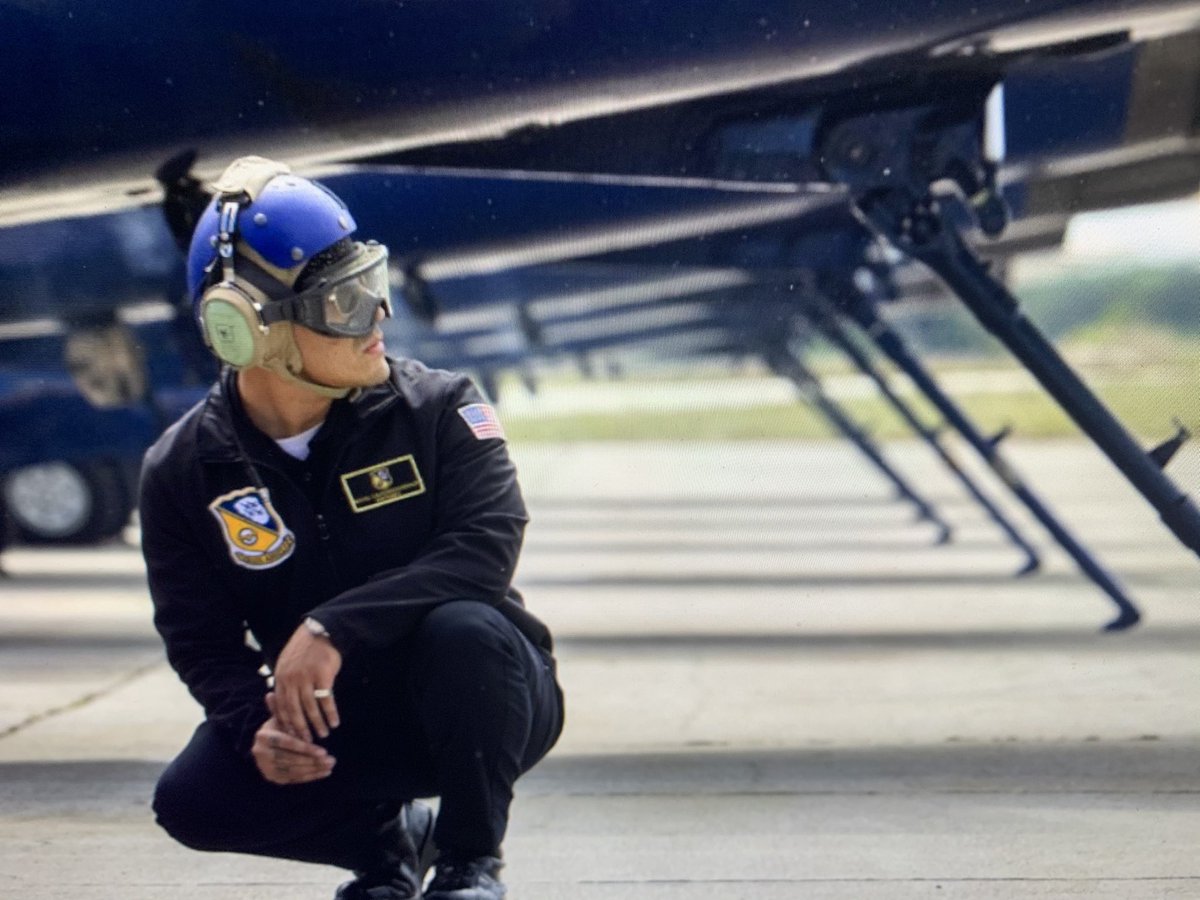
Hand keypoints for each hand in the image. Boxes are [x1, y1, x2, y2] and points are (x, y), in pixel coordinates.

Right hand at [252, 695, 336, 784]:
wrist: (267, 747)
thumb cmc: (278, 727)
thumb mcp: (280, 717)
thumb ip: (279, 708)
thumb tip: (270, 693)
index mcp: (263, 737)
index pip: (286, 743)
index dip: (304, 747)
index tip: (323, 750)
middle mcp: (261, 754)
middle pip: (290, 759)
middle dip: (312, 760)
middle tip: (331, 759)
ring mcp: (266, 768)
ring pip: (293, 770)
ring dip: (314, 769)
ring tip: (331, 765)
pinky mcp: (272, 778)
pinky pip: (294, 779)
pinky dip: (310, 777)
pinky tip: (324, 772)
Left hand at [271, 623, 341, 741]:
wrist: (321, 632)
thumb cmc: (305, 649)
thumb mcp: (287, 663)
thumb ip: (284, 682)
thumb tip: (280, 701)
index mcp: (280, 678)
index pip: (281, 706)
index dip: (287, 723)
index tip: (293, 736)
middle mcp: (291, 680)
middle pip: (294, 711)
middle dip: (301, 728)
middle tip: (308, 741)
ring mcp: (306, 678)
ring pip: (310, 708)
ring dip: (318, 723)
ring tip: (324, 734)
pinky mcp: (322, 676)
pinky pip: (326, 700)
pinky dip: (331, 713)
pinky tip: (335, 722)